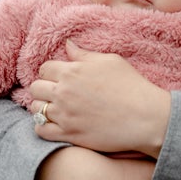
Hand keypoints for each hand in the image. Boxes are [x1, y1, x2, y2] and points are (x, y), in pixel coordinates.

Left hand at [28, 40, 171, 156]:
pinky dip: (43, 126)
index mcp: (72, 72)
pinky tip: (54, 124)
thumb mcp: (110, 61)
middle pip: (35, 88)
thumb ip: (84, 54)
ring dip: (42, 107)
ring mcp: (64, 115)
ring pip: (36, 109)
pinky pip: (41, 130)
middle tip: (55, 92)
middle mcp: (63, 93)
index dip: (51, 71)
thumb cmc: (131, 86)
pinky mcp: (69, 135)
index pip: (44, 68)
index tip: (59, 77)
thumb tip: (67, 45)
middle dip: (43, 88)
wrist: (145, 117)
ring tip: (55, 108)